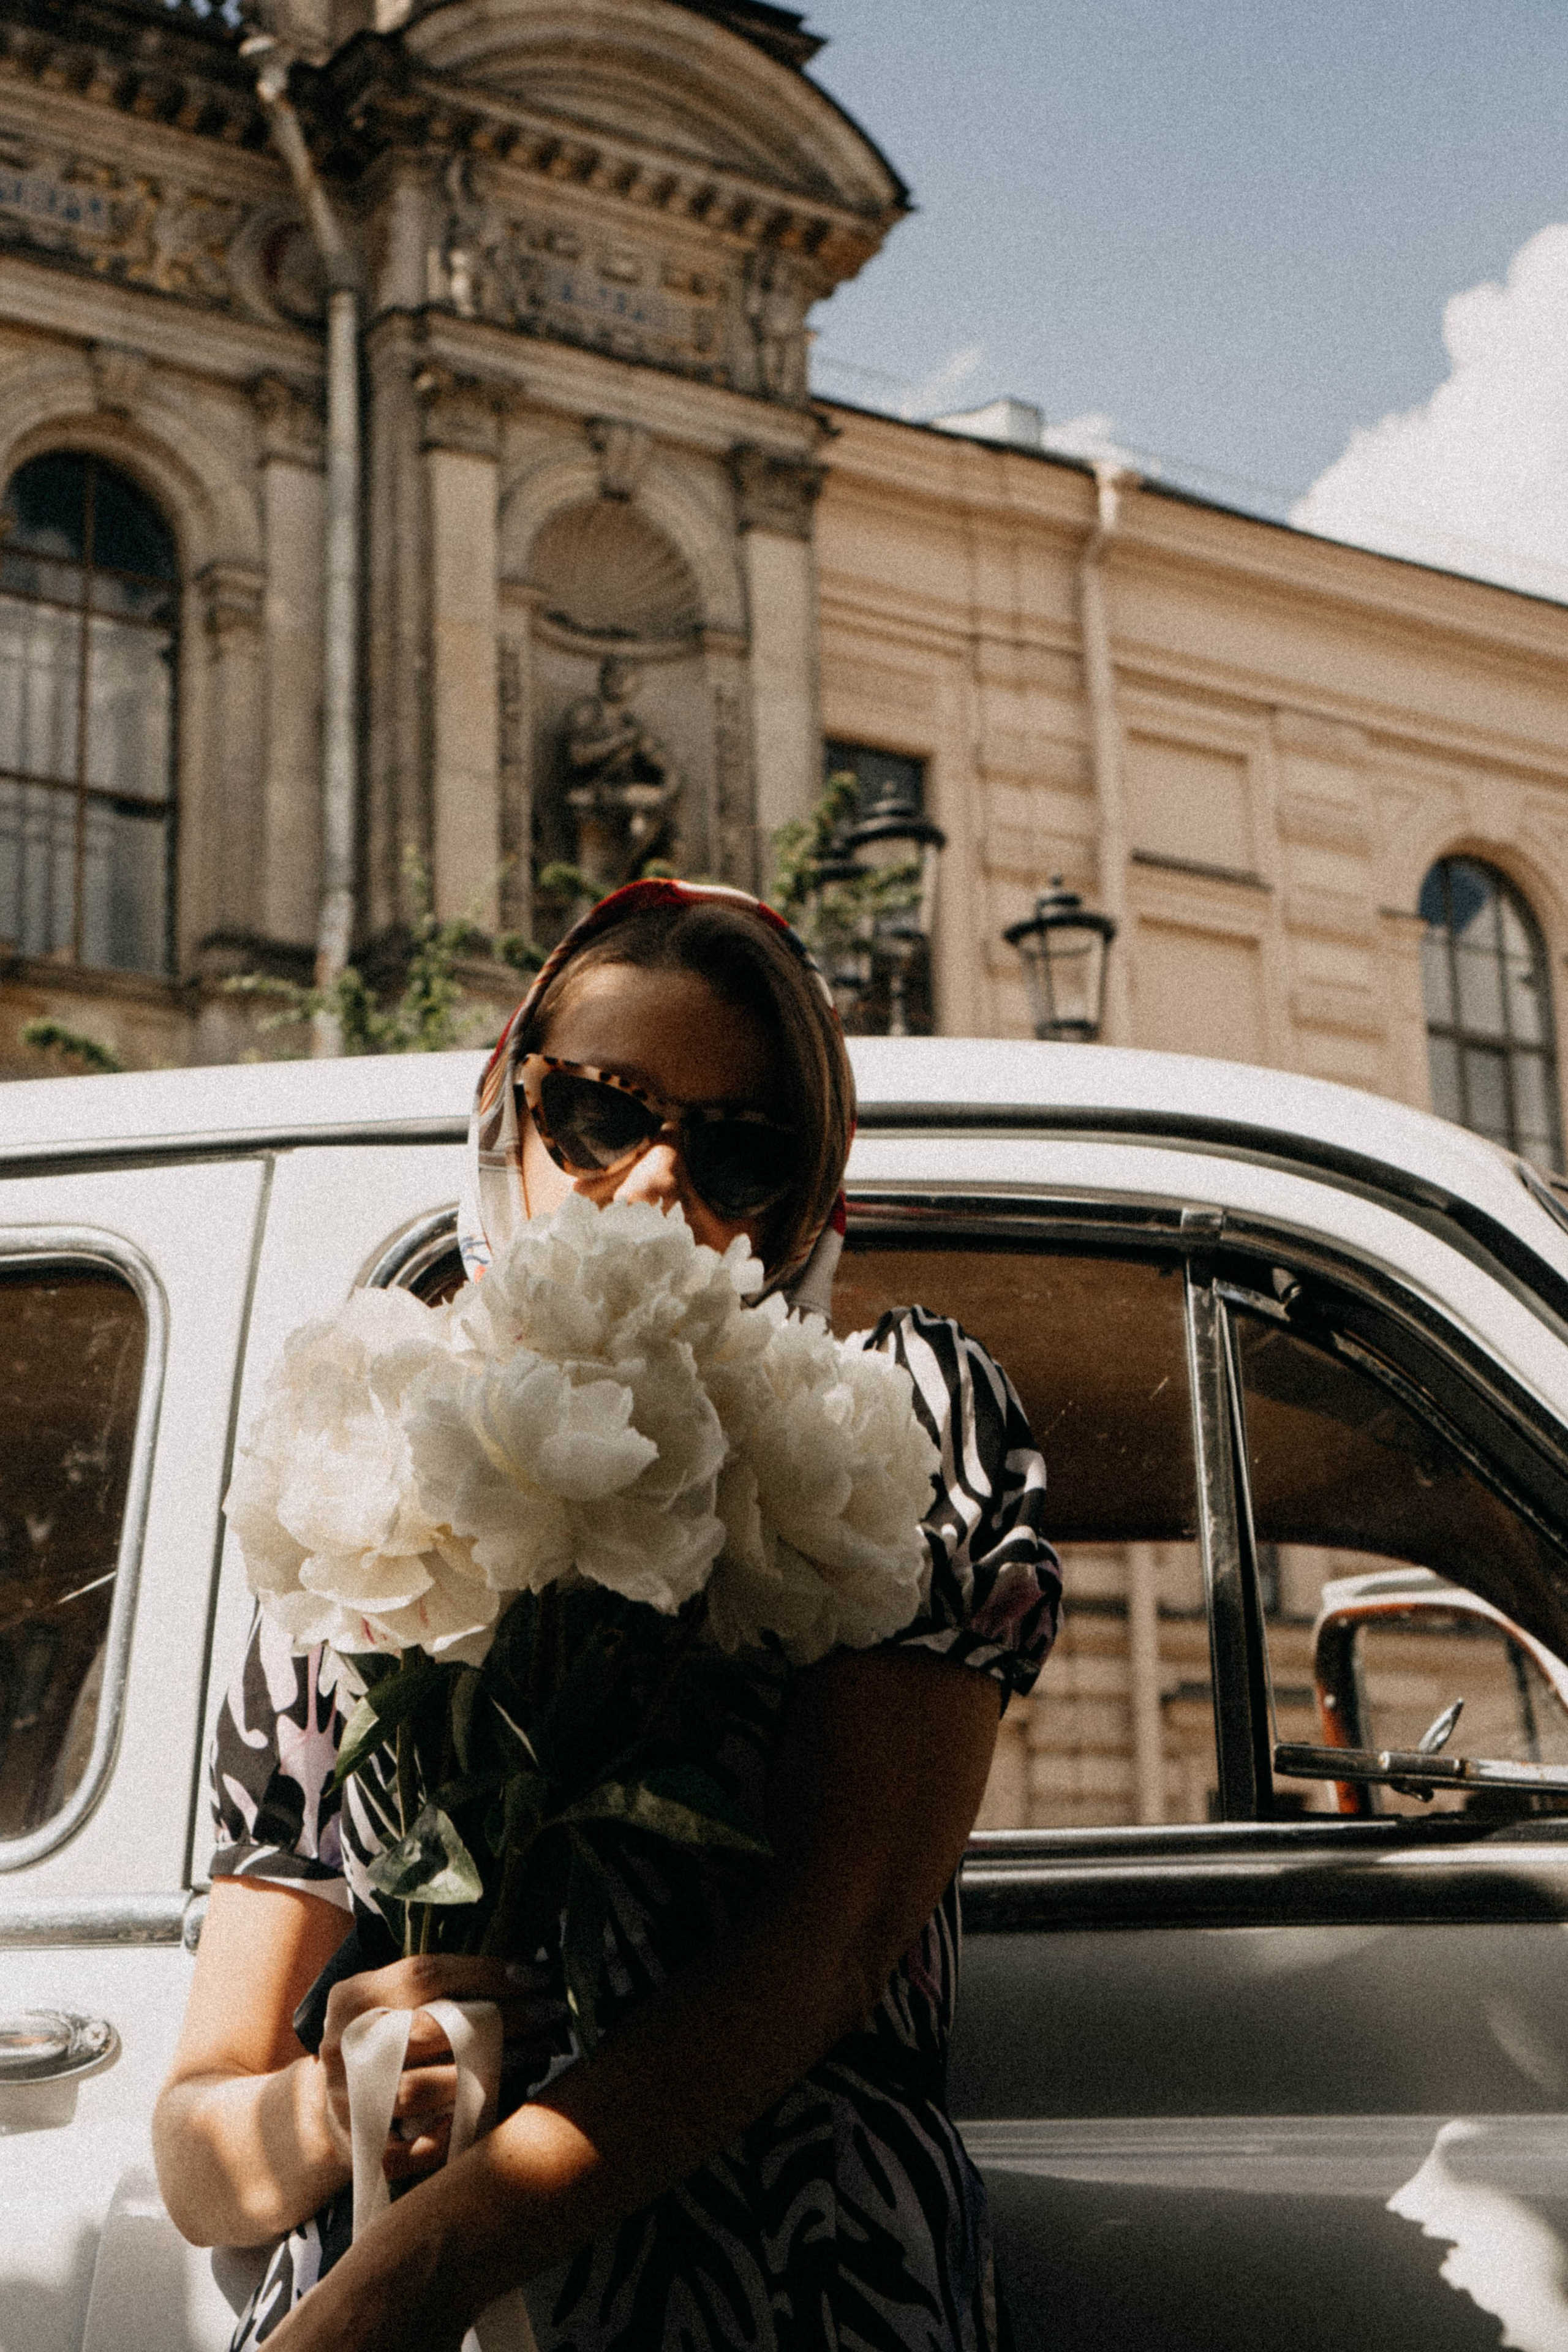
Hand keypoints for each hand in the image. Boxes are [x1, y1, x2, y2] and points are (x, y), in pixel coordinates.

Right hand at [317, 1953, 564, 2184]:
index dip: (485, 1973)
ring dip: (490, 2071)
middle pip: (432, 2029)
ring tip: (537, 2054)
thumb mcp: (390, 2000)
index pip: (426, 1975)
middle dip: (500, 2020)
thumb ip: (437, 1984)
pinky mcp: (364, 2148)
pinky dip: (458, 2129)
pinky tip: (496, 2110)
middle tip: (549, 2015)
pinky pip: (421, 2145)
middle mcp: (345, 2047)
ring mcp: (349, 2102)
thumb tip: (520, 1968)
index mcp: (353, 1998)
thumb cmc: (381, 2040)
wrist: (331, 2107)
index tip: (536, 1976)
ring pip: (425, 2088)